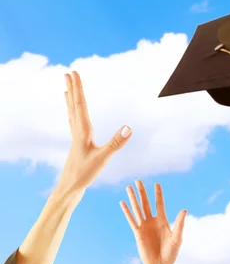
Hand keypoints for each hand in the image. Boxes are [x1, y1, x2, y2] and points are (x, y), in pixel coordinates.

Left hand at [58, 71, 131, 194]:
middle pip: (73, 105)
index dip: (78, 88)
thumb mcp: (103, 159)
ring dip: (70, 99)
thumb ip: (116, 143)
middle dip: (72, 88)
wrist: (68, 189)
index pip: (80, 105)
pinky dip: (73, 113)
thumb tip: (129, 127)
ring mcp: (76, 138)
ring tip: (66, 88)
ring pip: (72, 113)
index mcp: (82, 132)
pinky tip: (75, 115)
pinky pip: (74, 122)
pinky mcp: (78, 144)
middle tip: (67, 73)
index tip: (74, 73)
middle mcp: (77, 131)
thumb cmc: (83, 174)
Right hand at [121, 180, 186, 263]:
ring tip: (129, 187)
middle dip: (142, 192)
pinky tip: (123, 203)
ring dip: (133, 198)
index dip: (158, 194)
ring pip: (138, 209)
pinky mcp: (138, 233)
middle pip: (146, 203)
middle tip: (138, 180)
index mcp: (163, 221)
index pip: (159, 204)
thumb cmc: (171, 253)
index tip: (156, 184)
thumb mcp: (177, 237)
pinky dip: (127, 211)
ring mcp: (144, 227)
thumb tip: (184, 209)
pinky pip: (131, 220)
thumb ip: (180, 223)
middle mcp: (152, 221)